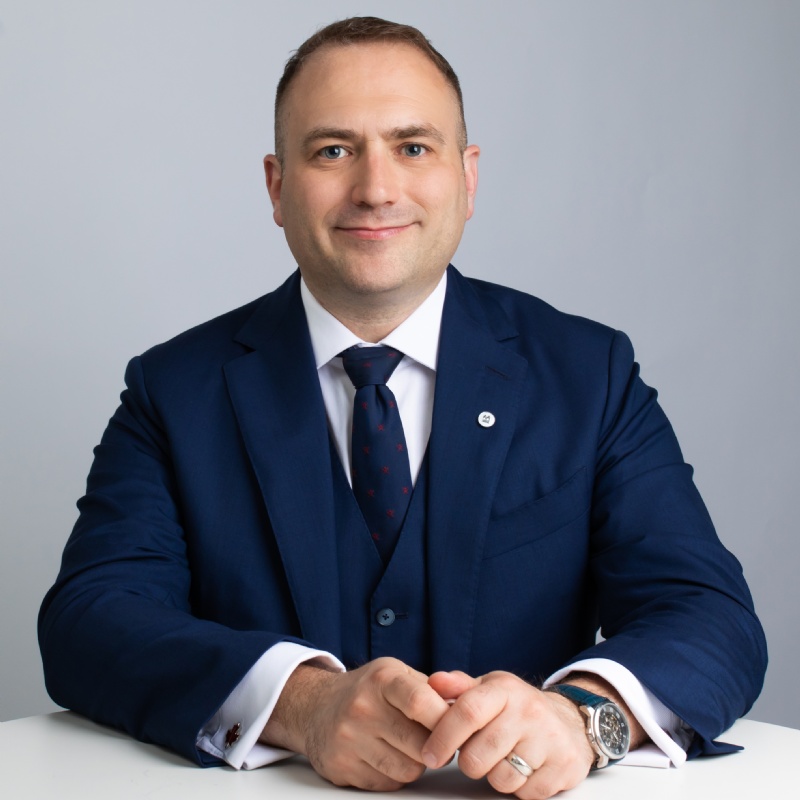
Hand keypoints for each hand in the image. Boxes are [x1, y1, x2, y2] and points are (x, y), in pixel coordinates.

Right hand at [260, 658, 450, 790]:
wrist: (316, 706)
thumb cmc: (368, 690)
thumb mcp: (397, 673)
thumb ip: (432, 688)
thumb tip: (467, 707)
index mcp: (382, 679)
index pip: (421, 702)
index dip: (447, 720)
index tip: (458, 727)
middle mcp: (362, 708)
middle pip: (420, 744)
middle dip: (436, 746)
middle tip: (436, 739)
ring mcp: (349, 740)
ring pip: (408, 769)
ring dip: (417, 762)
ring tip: (408, 745)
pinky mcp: (342, 767)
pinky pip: (388, 783)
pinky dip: (396, 774)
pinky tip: (387, 754)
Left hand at [422, 671, 594, 799]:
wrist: (569, 720)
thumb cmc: (518, 707)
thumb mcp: (490, 689)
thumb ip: (459, 687)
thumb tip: (433, 683)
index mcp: (505, 689)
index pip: (467, 712)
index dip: (442, 736)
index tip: (429, 754)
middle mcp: (529, 711)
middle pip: (478, 754)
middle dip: (468, 763)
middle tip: (475, 755)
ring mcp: (550, 738)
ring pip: (502, 778)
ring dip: (495, 777)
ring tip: (503, 759)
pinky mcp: (564, 766)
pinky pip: (527, 793)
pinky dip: (520, 788)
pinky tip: (524, 768)